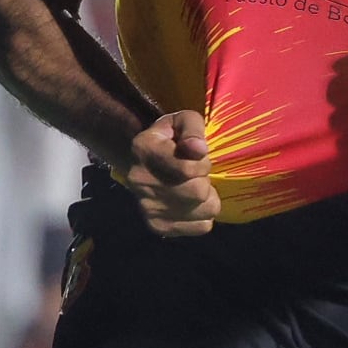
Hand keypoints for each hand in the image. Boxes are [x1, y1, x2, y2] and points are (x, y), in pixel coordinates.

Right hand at [125, 110, 219, 237]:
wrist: (144, 161)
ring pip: (203, 211)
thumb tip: (199, 150)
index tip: (196, 157)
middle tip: (196, 174)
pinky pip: (202, 227)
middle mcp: (140, 181)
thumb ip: (193, 129)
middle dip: (204, 180)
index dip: (202, 163)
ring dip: (207, 198)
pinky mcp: (157, 226)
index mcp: (144, 149)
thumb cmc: (170, 138)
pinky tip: (191, 203)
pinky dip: (203, 215)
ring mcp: (147, 207)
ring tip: (194, 187)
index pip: (188, 168)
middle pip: (196, 192)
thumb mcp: (182, 121)